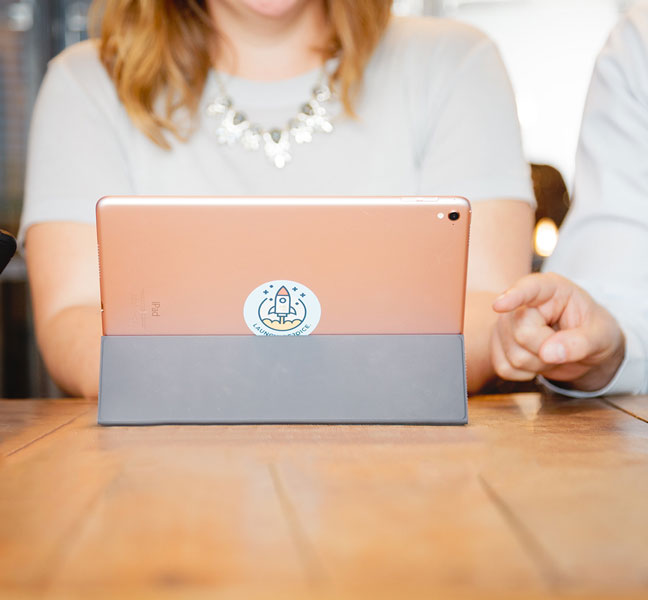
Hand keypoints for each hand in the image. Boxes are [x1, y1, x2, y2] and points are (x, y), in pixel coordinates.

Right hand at [491, 272, 625, 390]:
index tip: (500, 305)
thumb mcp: (602, 336)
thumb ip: (580, 343)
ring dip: (539, 364)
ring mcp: (505, 324)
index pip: (529, 289)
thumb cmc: (592, 332)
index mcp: (551, 289)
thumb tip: (548, 353)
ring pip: (514, 356)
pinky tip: (537, 360)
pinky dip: (525, 374)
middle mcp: (521, 304)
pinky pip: (505, 368)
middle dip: (546, 350)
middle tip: (563, 345)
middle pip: (522, 333)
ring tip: (552, 352)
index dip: (514, 296)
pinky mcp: (496, 346)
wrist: (583, 349)